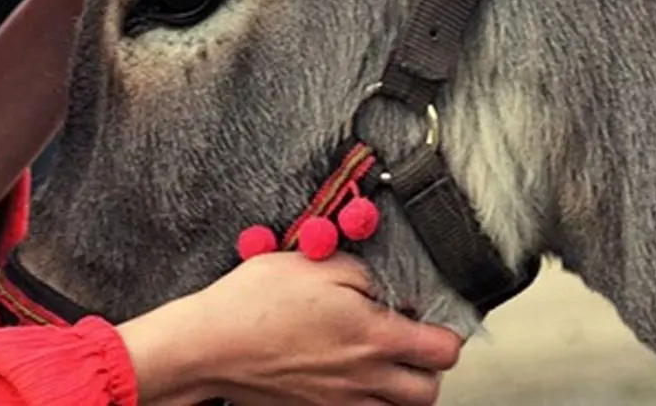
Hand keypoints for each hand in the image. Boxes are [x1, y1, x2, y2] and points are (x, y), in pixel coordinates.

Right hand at [192, 252, 459, 405]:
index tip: (428, 317)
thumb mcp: (316, 264)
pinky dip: (367, 403)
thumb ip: (364, 274)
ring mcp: (340, 403)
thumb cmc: (255, 302)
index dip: (445, 331)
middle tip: (409, 342)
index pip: (444, 350)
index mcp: (373, 337)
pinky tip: (350, 380)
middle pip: (429, 392)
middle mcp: (365, 379)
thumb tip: (388, 288)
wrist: (210, 346)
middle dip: (428, 367)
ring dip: (400, 390)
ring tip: (383, 363)